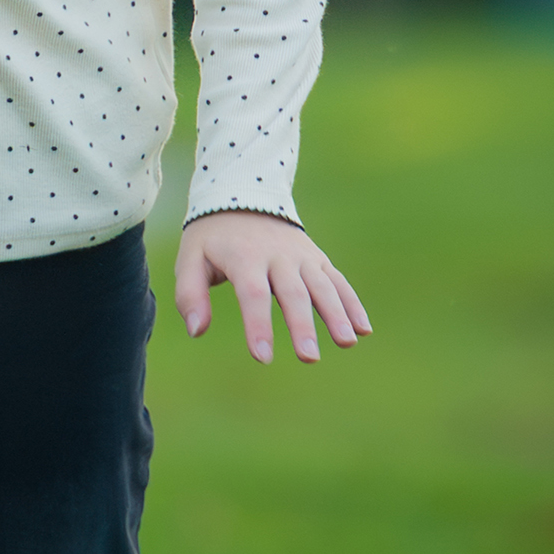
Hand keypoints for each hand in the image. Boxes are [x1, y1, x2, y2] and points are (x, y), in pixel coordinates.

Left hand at [174, 209, 371, 364]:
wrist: (243, 195)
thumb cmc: (212, 238)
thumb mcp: (190, 258)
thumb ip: (190, 294)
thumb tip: (197, 330)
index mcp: (244, 257)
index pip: (253, 294)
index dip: (258, 325)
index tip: (262, 357)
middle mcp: (277, 255)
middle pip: (293, 292)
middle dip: (302, 325)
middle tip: (309, 357)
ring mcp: (301, 255)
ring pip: (322, 285)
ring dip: (336, 314)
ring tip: (347, 341)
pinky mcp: (316, 257)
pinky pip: (337, 280)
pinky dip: (352, 302)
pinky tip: (364, 328)